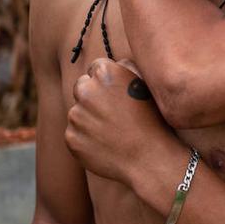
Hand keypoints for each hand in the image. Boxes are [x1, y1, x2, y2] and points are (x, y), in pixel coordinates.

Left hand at [66, 58, 177, 185]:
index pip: (96, 68)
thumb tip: (112, 64)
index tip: (116, 94)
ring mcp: (76, 116)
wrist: (149, 159)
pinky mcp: (71, 137)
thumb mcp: (146, 86)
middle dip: (92, 96)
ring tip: (112, 132)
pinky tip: (105, 145)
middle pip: (81, 86)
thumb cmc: (153, 122)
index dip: (107, 82)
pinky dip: (85, 139)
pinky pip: (75, 133)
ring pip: (78, 112)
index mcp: (105, 73)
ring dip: (89, 119)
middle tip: (111, 113)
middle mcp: (86, 91)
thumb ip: (126, 68)